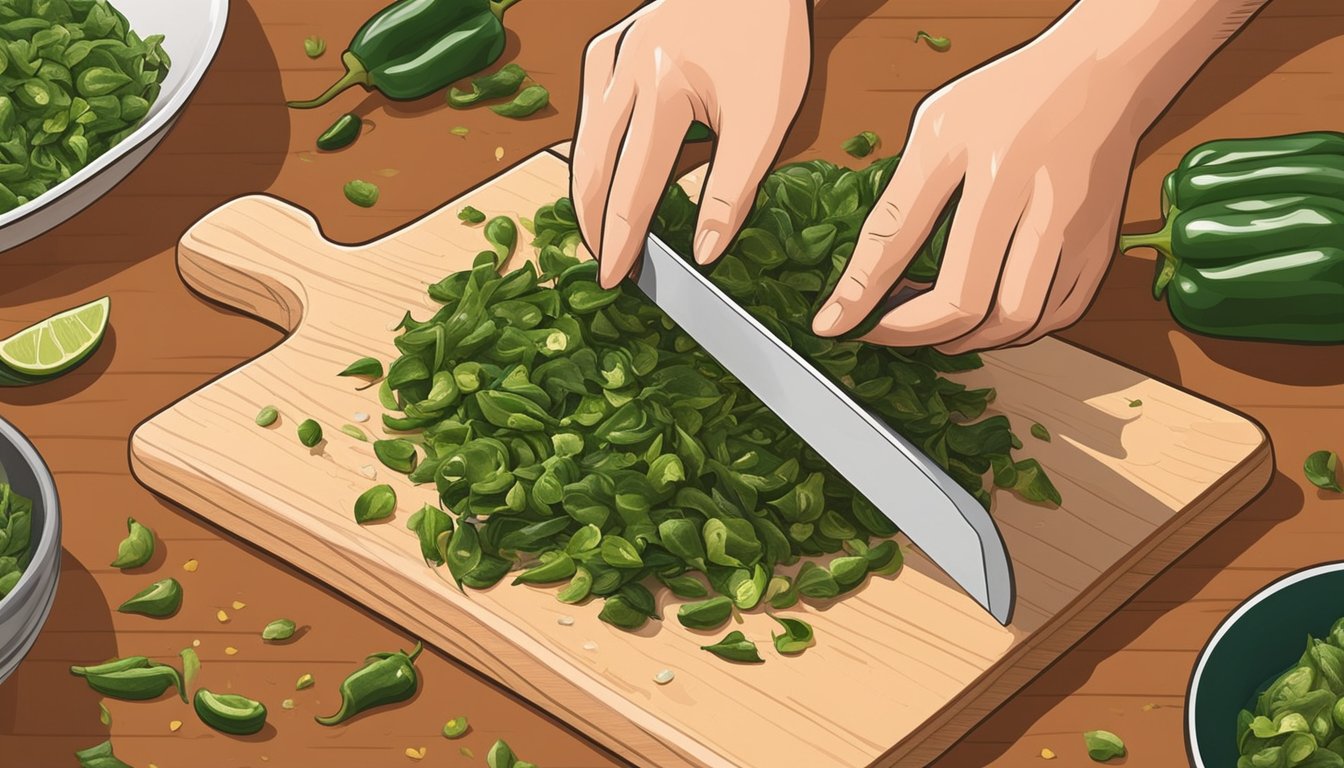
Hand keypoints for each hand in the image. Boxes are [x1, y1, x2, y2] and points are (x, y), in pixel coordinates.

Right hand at [571, 0, 812, 288]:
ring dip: (589, 191)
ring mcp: (607, 53)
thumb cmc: (769, 42)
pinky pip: (589, 111)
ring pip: (582, 141)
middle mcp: (620, 70)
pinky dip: (594, 151)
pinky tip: (607, 176)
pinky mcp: (606, 45)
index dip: (621, 241)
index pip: (631, 188)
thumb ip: (731, 192)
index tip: (615, 281)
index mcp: (660, 90)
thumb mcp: (766, 123)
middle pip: (590, 169)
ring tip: (602, 233)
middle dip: (593, 224)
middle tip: (604, 265)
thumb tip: (705, 253)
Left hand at [811, 0, 1269, 353]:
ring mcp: (1076, 228)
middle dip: (912, 331)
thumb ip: (902, 197)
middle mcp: (1035, 198)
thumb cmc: (1006, 99)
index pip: (902, 242)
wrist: (1100, 75)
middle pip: (966, 300)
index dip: (860, 295)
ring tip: (934, 331)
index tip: (831, 325)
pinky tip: (987, 320)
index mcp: (984, 162)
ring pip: (1016, 319)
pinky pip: (1057, 315)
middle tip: (884, 330)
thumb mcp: (938, 129)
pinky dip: (1015, 331)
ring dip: (967, 340)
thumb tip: (863, 273)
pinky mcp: (1102, 246)